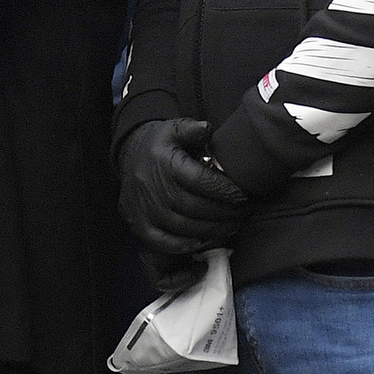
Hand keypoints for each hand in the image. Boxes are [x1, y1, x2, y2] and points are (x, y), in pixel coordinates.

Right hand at [117, 119, 248, 262]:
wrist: (129, 158)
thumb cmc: (160, 145)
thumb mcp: (173, 129)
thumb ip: (192, 129)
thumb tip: (207, 128)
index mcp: (165, 164)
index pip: (200, 180)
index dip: (224, 190)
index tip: (243, 195)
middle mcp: (153, 188)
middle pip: (195, 207)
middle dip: (225, 213)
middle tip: (245, 213)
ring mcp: (145, 209)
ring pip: (184, 227)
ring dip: (213, 231)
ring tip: (234, 226)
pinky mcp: (139, 225)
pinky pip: (164, 242)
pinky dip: (187, 245)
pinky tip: (206, 240)